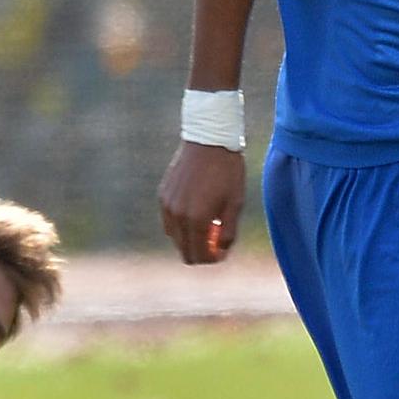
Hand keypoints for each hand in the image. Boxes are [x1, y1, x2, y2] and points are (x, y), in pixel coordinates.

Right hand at [160, 139, 245, 263]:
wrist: (209, 139)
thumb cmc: (228, 171)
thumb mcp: (235, 204)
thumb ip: (228, 233)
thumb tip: (220, 252)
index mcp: (196, 220)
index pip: (199, 257)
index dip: (213, 259)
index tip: (223, 251)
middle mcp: (177, 216)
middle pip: (184, 251)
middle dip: (201, 251)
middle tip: (217, 239)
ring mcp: (167, 205)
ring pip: (175, 237)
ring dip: (190, 238)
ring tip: (209, 223)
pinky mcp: (163, 195)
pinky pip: (169, 221)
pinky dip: (182, 224)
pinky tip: (197, 211)